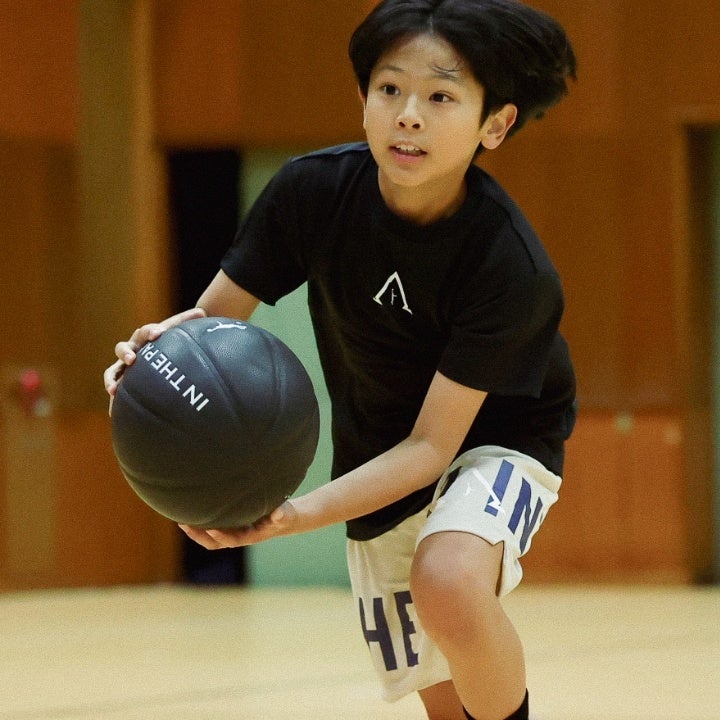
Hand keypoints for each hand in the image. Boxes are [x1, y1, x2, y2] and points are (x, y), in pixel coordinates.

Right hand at [103, 307, 206, 413]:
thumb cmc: (170, 341)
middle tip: (133, 359)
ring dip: (111, 379)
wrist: (159, 351)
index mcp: (144, 337)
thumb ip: (187, 323)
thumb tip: (203, 312)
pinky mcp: (122, 380)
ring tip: (113, 389)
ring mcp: (125, 366)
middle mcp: (132, 349)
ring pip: (113, 370)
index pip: (146, 331)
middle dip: (126, 352)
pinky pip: (115, 389)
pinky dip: (114, 399)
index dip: (151, 331)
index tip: (158, 334)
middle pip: (123, 348)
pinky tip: (114, 413)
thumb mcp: (178, 333)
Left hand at [179, 501, 297, 549]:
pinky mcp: (229, 525)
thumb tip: (279, 514)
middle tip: (184, 524)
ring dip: (195, 531)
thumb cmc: (284, 515)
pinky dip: (200, 523)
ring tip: (180, 519)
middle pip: (214, 542)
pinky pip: (210, 527)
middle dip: (198, 535)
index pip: (232, 540)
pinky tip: (190, 511)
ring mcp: (232, 532)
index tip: (210, 527)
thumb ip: (282, 514)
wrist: (283, 518)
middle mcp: (238, 536)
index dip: (221, 535)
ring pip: (209, 537)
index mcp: (250, 536)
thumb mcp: (285, 514)